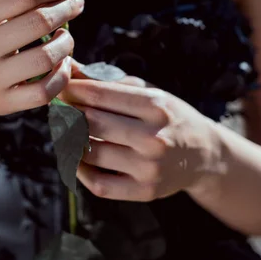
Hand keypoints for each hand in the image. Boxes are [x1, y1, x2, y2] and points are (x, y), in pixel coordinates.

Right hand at [0, 0, 84, 124]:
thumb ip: (11, 1)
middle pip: (38, 21)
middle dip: (67, 8)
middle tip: (77, 4)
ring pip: (47, 56)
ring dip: (66, 41)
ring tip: (65, 35)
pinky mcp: (2, 103)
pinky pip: (45, 91)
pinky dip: (62, 75)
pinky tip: (62, 63)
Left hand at [60, 62, 221, 201]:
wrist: (204, 154)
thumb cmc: (168, 116)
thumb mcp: (147, 91)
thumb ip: (108, 81)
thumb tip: (71, 67)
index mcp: (155, 105)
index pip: (100, 94)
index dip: (72, 88)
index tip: (59, 85)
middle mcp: (154, 137)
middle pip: (92, 122)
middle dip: (67, 111)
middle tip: (56, 106)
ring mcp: (149, 167)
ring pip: (91, 152)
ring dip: (69, 140)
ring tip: (64, 129)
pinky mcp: (144, 191)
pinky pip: (99, 183)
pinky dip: (80, 170)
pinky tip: (77, 156)